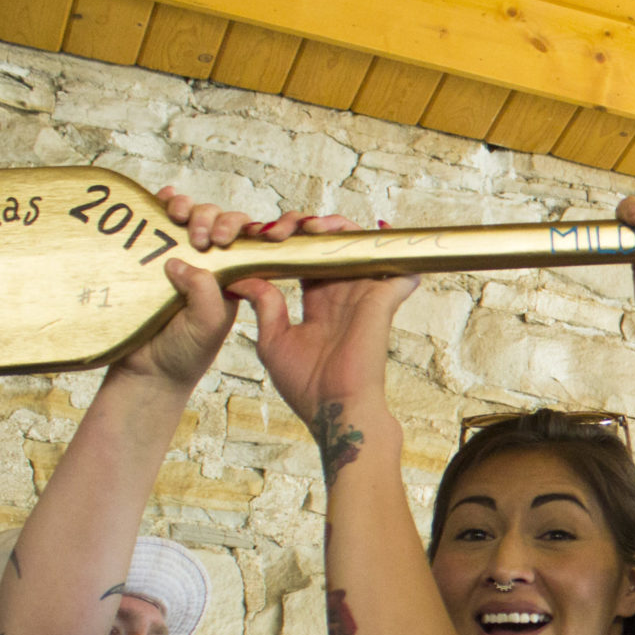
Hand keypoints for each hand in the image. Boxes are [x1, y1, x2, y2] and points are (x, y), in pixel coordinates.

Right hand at [106, 188, 297, 392]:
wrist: (147, 368)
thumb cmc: (184, 350)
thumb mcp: (208, 324)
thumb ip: (206, 293)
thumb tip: (183, 262)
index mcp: (238, 277)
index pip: (254, 241)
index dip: (261, 228)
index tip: (261, 233)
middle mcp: (214, 263)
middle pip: (224, 222)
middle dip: (220, 220)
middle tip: (207, 240)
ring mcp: (184, 255)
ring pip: (196, 215)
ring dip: (193, 210)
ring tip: (181, 221)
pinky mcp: (155, 251)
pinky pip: (162, 218)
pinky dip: (164, 202)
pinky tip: (164, 200)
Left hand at [186, 196, 414, 425]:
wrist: (334, 410)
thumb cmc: (306, 385)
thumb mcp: (272, 340)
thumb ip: (264, 306)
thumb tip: (243, 279)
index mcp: (320, 303)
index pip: (307, 258)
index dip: (286, 241)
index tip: (259, 238)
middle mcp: (343, 294)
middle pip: (331, 244)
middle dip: (302, 225)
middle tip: (275, 230)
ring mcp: (364, 294)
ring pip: (357, 242)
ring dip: (333, 224)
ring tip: (306, 226)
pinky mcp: (381, 299)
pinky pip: (391, 262)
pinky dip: (377, 242)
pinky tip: (342, 233)